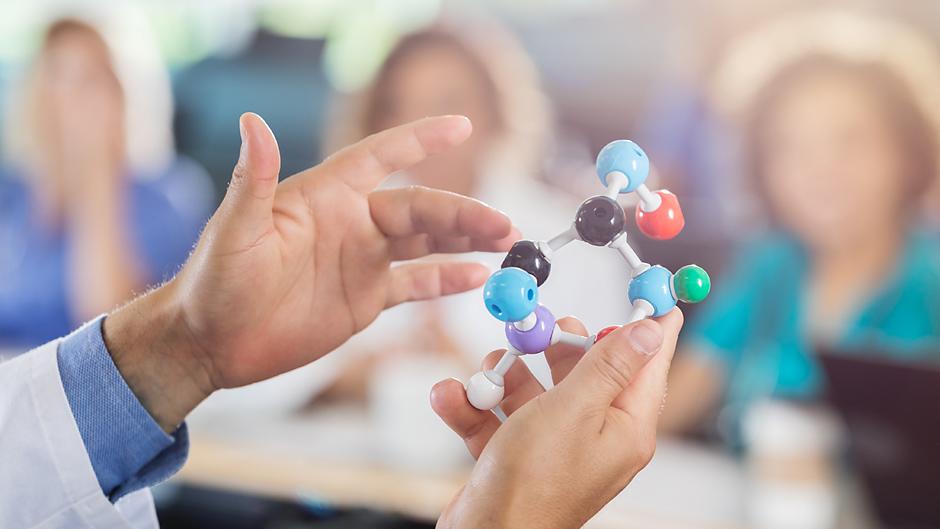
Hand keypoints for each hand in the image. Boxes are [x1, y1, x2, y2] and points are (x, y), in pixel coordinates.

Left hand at [104, 114, 517, 429]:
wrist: (212, 343)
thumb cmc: (214, 282)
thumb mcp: (235, 230)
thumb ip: (253, 179)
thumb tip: (253, 120)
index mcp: (325, 196)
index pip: (381, 156)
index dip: (420, 140)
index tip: (461, 126)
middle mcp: (352, 222)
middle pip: (419, 207)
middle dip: (463, 212)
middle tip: (502, 224)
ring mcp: (363, 260)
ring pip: (427, 242)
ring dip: (466, 240)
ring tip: (506, 242)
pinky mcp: (367, 298)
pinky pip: (417, 283)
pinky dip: (448, 279)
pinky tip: (478, 277)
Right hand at [431, 311, 683, 528]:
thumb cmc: (532, 484)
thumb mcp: (574, 408)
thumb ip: (608, 365)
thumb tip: (652, 330)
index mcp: (625, 427)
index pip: (649, 364)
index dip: (649, 324)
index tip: (652, 290)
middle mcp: (595, 436)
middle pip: (585, 370)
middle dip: (554, 346)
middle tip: (539, 327)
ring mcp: (556, 446)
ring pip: (536, 390)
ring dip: (504, 374)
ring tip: (487, 370)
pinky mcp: (519, 456)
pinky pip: (502, 417)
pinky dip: (475, 406)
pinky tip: (452, 396)